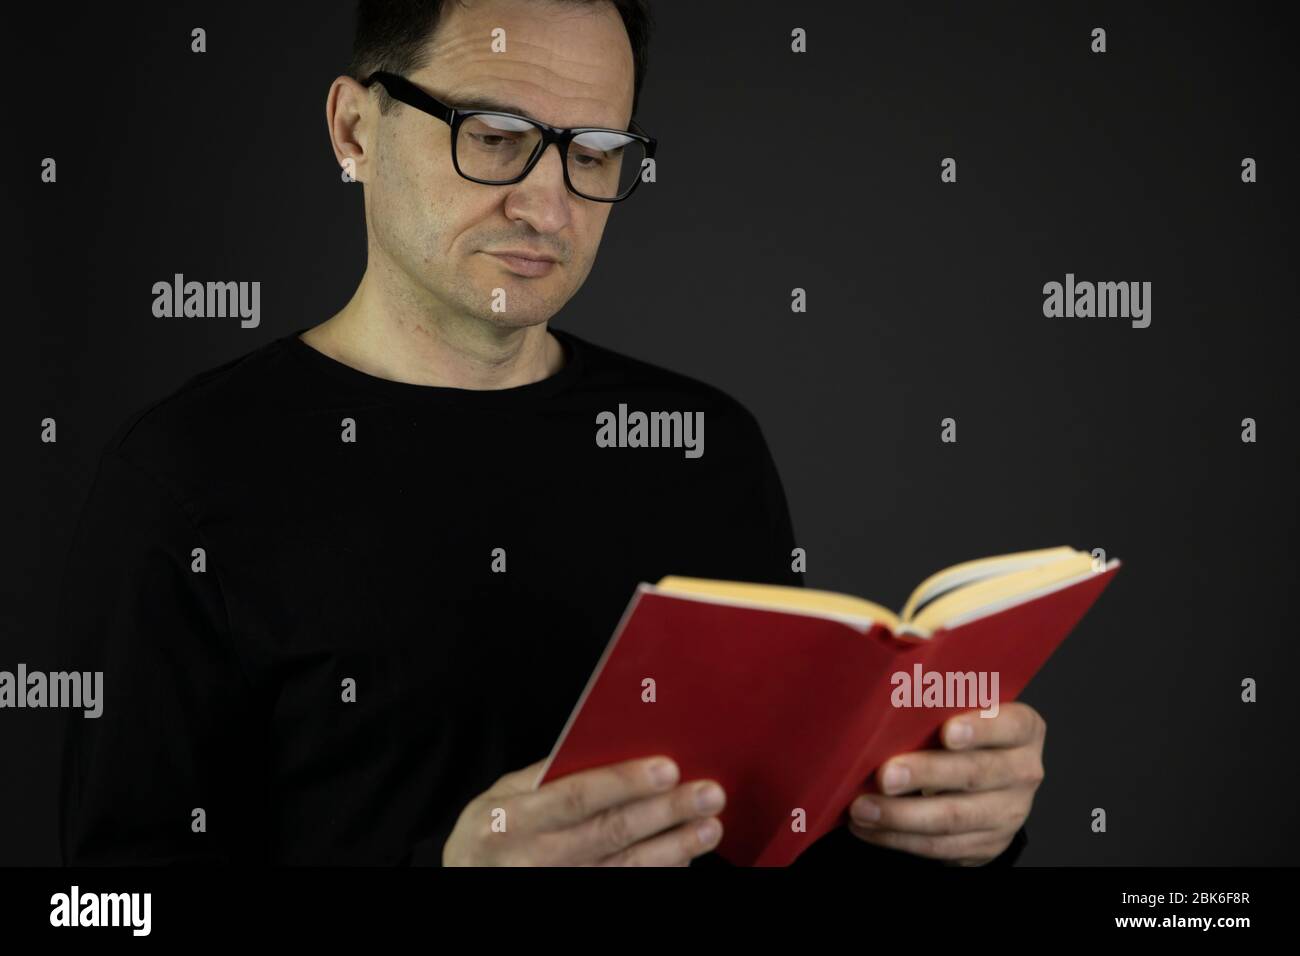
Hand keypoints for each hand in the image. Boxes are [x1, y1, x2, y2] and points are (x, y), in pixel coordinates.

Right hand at [442, 755, 725, 865]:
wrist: (469, 881)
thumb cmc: (490, 832)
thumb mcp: (501, 795)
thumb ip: (546, 772)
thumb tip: (605, 744)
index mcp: (515, 818)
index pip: (577, 797)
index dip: (624, 783)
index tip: (668, 768)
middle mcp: (537, 856)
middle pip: (611, 832)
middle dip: (665, 812)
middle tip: (708, 794)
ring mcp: (560, 885)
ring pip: (626, 867)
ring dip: (674, 847)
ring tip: (709, 827)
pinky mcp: (578, 901)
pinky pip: (624, 889)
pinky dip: (659, 873)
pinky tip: (685, 856)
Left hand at [845, 702, 1045, 864]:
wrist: (990, 783)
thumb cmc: (963, 734)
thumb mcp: (965, 713)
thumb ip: (940, 709)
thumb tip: (884, 712)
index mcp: (1024, 731)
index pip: (1011, 725)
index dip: (981, 729)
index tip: (947, 732)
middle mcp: (1024, 772)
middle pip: (975, 774)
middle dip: (925, 775)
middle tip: (884, 776)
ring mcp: (1009, 813)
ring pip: (953, 818)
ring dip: (901, 815)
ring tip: (862, 808)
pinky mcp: (987, 845)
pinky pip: (940, 846)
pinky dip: (898, 837)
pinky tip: (868, 827)